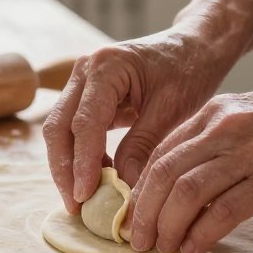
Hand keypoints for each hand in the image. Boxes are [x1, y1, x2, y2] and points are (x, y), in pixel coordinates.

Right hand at [42, 27, 230, 214]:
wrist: (194, 47)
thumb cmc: (189, 70)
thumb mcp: (172, 109)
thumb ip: (144, 146)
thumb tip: (124, 188)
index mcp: (106, 66)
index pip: (83, 122)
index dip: (82, 162)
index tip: (84, 195)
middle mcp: (84, 70)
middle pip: (58, 126)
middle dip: (63, 169)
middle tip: (75, 205)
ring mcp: (82, 82)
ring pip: (60, 130)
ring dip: (68, 166)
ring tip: (84, 199)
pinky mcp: (87, 96)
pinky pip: (74, 130)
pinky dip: (82, 156)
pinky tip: (97, 179)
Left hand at [126, 77, 252, 252]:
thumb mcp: (249, 119)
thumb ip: (215, 145)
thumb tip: (183, 187)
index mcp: (214, 113)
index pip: (160, 154)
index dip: (139, 189)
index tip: (130, 216)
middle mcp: (225, 127)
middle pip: (164, 173)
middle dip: (143, 212)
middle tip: (137, 240)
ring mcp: (251, 151)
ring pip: (188, 192)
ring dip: (167, 225)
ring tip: (161, 247)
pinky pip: (227, 209)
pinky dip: (203, 233)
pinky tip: (192, 248)